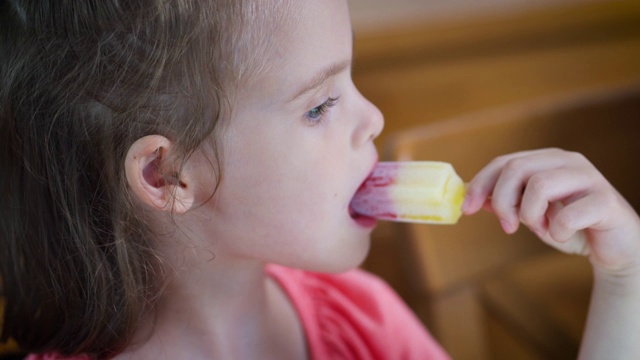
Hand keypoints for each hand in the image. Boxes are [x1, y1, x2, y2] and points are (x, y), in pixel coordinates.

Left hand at [462, 148, 639, 275]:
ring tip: (540, 228)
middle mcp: (567, 161)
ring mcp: (589, 178)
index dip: (482, 184)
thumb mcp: (532, 215)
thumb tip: (474, 198)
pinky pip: (568, 214)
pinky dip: (557, 231)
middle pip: (517, 168)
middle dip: (502, 201)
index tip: (468, 209)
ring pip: (539, 185)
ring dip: (530, 214)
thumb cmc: (570, 228)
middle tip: (506, 226)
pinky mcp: (605, 201)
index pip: (505, 161)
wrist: (615, 249)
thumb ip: (507, 203)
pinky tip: (562, 234)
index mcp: (547, 160)